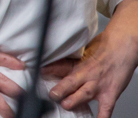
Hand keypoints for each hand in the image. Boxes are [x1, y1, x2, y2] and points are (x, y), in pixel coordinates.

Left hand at [47, 0, 137, 117]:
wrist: (122, 47)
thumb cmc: (103, 48)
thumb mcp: (82, 51)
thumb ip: (70, 61)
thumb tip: (52, 63)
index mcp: (77, 64)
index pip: (58, 67)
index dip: (47, 71)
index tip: (37, 74)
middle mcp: (86, 75)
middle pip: (70, 82)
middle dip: (60, 90)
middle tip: (51, 95)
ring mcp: (98, 85)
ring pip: (84, 94)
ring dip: (74, 100)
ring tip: (65, 105)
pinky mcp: (110, 94)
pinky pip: (106, 108)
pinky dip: (101, 116)